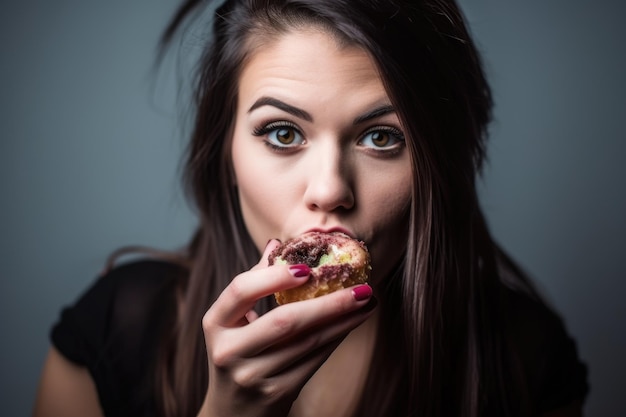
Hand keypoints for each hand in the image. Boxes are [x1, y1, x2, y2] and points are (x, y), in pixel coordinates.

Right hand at [198, 239, 375, 416]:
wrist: (231, 413)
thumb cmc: (236, 354)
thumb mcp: (232, 322)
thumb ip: (254, 284)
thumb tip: (277, 244)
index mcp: (215, 324)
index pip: (240, 290)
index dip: (274, 277)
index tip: (308, 269)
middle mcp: (229, 351)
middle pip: (284, 321)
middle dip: (329, 302)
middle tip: (362, 287)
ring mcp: (252, 376)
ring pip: (307, 342)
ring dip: (343, 320)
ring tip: (367, 302)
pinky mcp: (275, 394)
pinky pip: (314, 361)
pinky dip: (335, 339)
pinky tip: (352, 323)